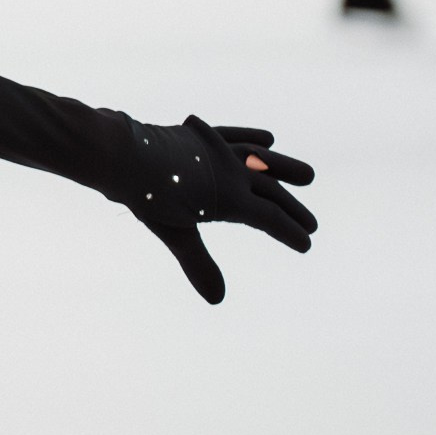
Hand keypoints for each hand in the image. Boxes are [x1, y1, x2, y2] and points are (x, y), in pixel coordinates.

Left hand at [114, 116, 315, 302]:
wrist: (123, 155)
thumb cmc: (147, 197)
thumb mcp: (174, 232)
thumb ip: (198, 262)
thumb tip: (217, 299)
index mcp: (231, 199)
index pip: (269, 219)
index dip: (289, 232)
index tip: (306, 244)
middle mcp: (233, 172)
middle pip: (272, 192)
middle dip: (292, 210)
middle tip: (312, 224)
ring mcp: (219, 150)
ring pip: (261, 158)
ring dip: (284, 167)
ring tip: (307, 176)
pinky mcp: (202, 134)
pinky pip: (234, 135)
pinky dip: (251, 136)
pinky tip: (267, 138)